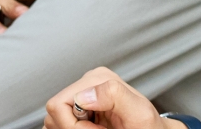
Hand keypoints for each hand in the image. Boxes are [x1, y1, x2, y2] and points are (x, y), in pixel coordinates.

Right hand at [43, 67, 164, 128]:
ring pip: (53, 120)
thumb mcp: (138, 112)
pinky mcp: (78, 110)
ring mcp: (80, 96)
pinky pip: (58, 124)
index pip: (58, 104)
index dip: (73, 125)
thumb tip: (84, 94)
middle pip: (53, 113)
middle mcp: (86, 83)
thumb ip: (114, 95)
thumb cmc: (147, 126)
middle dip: (72, 128)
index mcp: (98, 78)